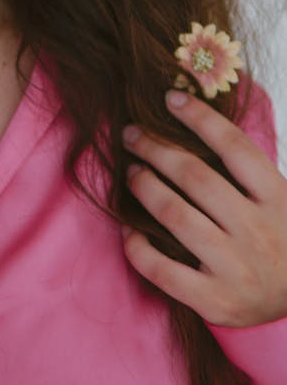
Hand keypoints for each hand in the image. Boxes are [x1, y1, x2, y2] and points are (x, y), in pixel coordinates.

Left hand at [121, 89, 286, 326]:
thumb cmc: (275, 238)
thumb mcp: (275, 199)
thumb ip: (243, 168)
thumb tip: (190, 115)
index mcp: (277, 200)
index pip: (235, 147)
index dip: (200, 118)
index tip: (171, 99)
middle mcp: (258, 232)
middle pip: (195, 176)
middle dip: (155, 147)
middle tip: (132, 133)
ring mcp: (236, 269)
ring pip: (174, 214)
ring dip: (143, 185)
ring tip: (130, 171)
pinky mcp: (215, 301)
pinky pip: (162, 270)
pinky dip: (137, 245)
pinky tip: (128, 229)